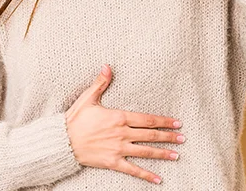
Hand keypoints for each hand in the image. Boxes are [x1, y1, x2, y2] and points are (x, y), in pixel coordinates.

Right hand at [64, 64, 184, 184]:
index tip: (177, 122)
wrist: (62, 142)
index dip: (164, 121)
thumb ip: (100, 82)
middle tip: (183, 138)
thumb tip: (108, 66)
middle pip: (151, 135)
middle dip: (168, 136)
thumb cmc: (75, 119)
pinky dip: (146, 175)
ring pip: (146, 151)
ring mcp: (119, 149)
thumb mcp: (88, 98)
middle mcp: (122, 133)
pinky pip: (133, 170)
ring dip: (163, 154)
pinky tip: (158, 179)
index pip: (147, 119)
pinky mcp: (113, 162)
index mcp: (119, 117)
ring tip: (177, 155)